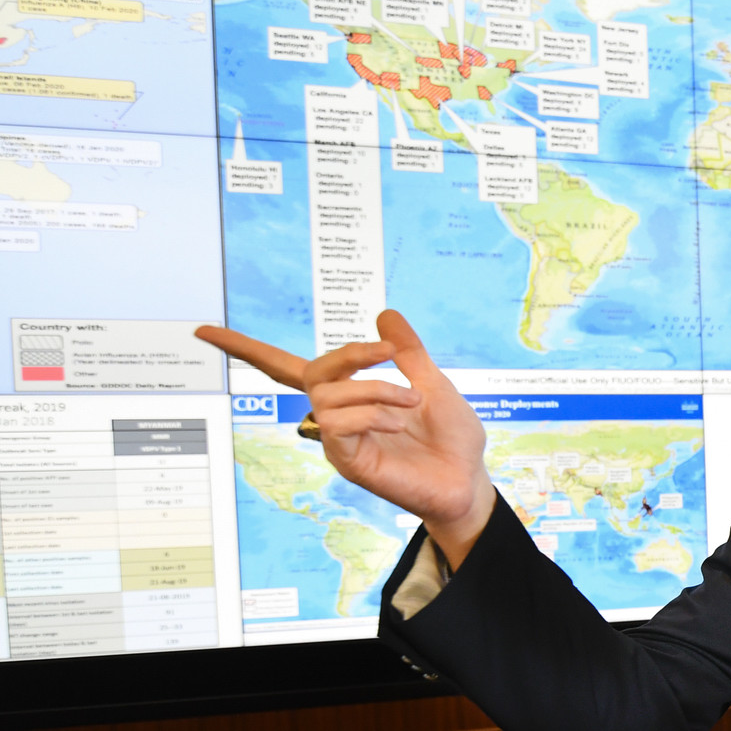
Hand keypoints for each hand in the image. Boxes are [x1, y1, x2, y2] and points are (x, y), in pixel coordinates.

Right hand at [195, 310, 494, 567]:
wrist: (466, 479)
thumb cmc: (450, 437)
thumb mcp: (431, 381)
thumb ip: (407, 351)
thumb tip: (384, 313)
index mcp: (349, 395)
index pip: (285, 367)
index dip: (245, 348)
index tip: (203, 330)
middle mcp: (334, 416)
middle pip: (311, 371)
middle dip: (349, 353)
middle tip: (389, 355)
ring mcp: (336, 440)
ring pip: (331, 396)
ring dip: (377, 388)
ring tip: (411, 402)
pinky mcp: (345, 462)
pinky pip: (339, 423)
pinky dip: (372, 412)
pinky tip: (399, 421)